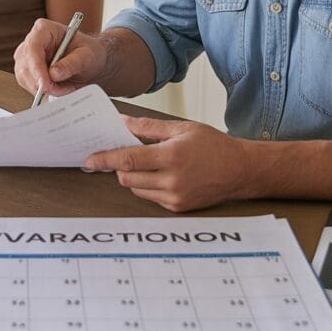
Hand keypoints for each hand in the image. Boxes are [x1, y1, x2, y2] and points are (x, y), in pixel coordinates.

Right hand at [13, 18, 107, 96]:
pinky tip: (59, 88)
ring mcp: (26, 57)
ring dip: (45, 88)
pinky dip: (44, 92)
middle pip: (26, 65)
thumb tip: (53, 74)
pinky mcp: (27, 71)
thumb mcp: (87, 56)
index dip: (36, 67)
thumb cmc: (89, 53)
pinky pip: (29, 85)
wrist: (89, 62)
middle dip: (43, 82)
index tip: (45, 84)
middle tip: (63, 90)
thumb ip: (71, 64)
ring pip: (25, 77)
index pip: (33, 47)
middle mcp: (31, 41)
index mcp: (44, 29)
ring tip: (66, 87)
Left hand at [84, 116, 249, 211]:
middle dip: (120, 166)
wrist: (241, 170)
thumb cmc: (214, 145)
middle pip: (127, 178)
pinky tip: (163, 175)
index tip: (90, 158)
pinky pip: (150, 197)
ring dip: (134, 176)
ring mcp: (175, 197)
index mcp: (172, 156)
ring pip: (136, 189)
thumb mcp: (182, 128)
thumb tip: (122, 122)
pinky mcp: (178, 208)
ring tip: (150, 163)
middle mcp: (172, 180)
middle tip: (126, 154)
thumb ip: (148, 128)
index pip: (128, 160)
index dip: (105, 159)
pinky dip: (148, 186)